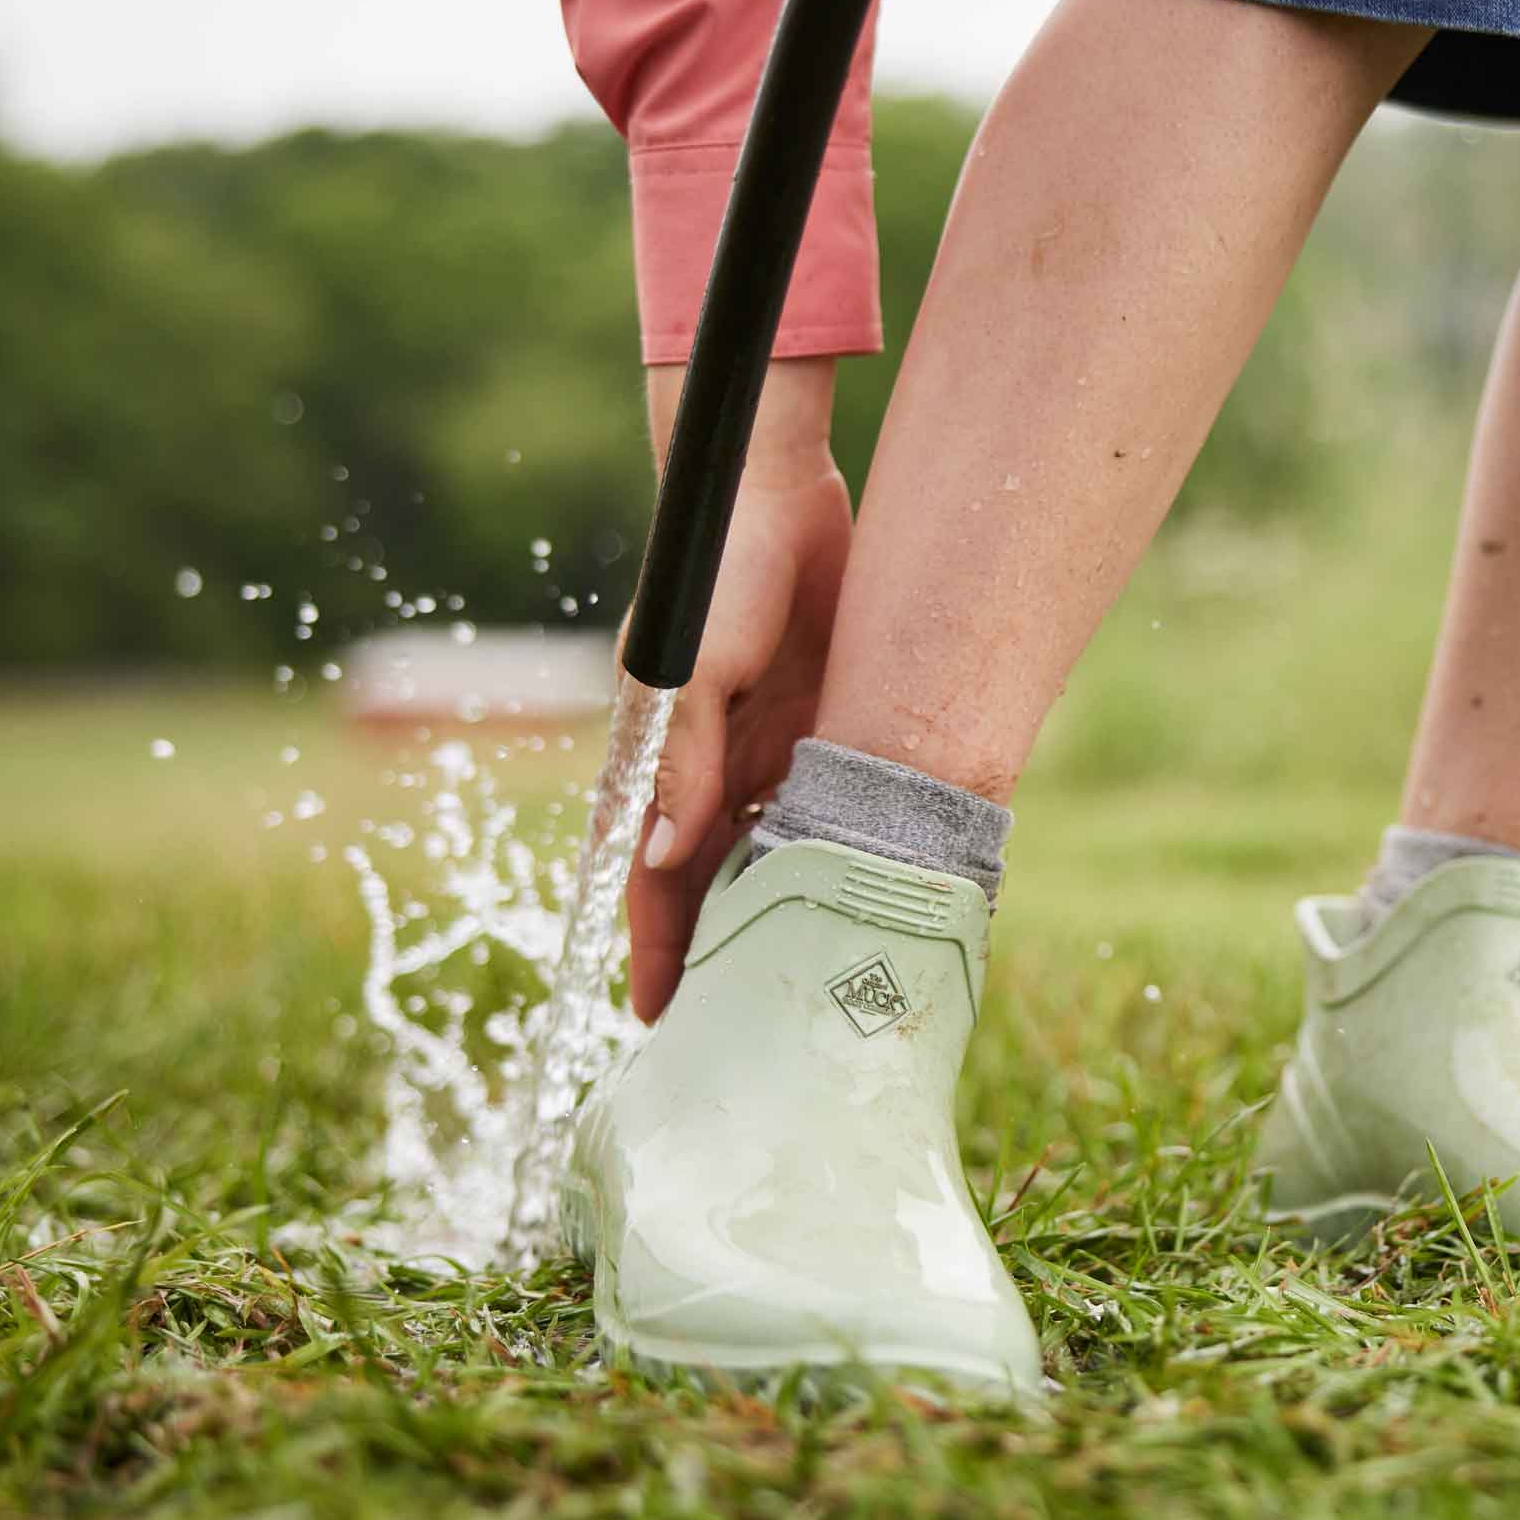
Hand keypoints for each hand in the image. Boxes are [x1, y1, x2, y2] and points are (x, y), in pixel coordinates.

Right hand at [628, 366, 850, 1021]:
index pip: (653, 880)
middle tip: (751, 1030)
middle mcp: (711, 768)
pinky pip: (827, 812)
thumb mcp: (695, 668)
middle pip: (716, 887)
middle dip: (726, 954)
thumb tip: (666, 856)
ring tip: (811, 987)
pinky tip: (866, 903)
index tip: (663, 1024)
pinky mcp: (817, 729)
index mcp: (661, 760)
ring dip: (788, 916)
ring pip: (774, 859)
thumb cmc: (719, 571)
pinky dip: (841, 857)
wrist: (780, 489)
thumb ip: (684, 758)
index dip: (657, 952)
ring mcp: (767, 752)